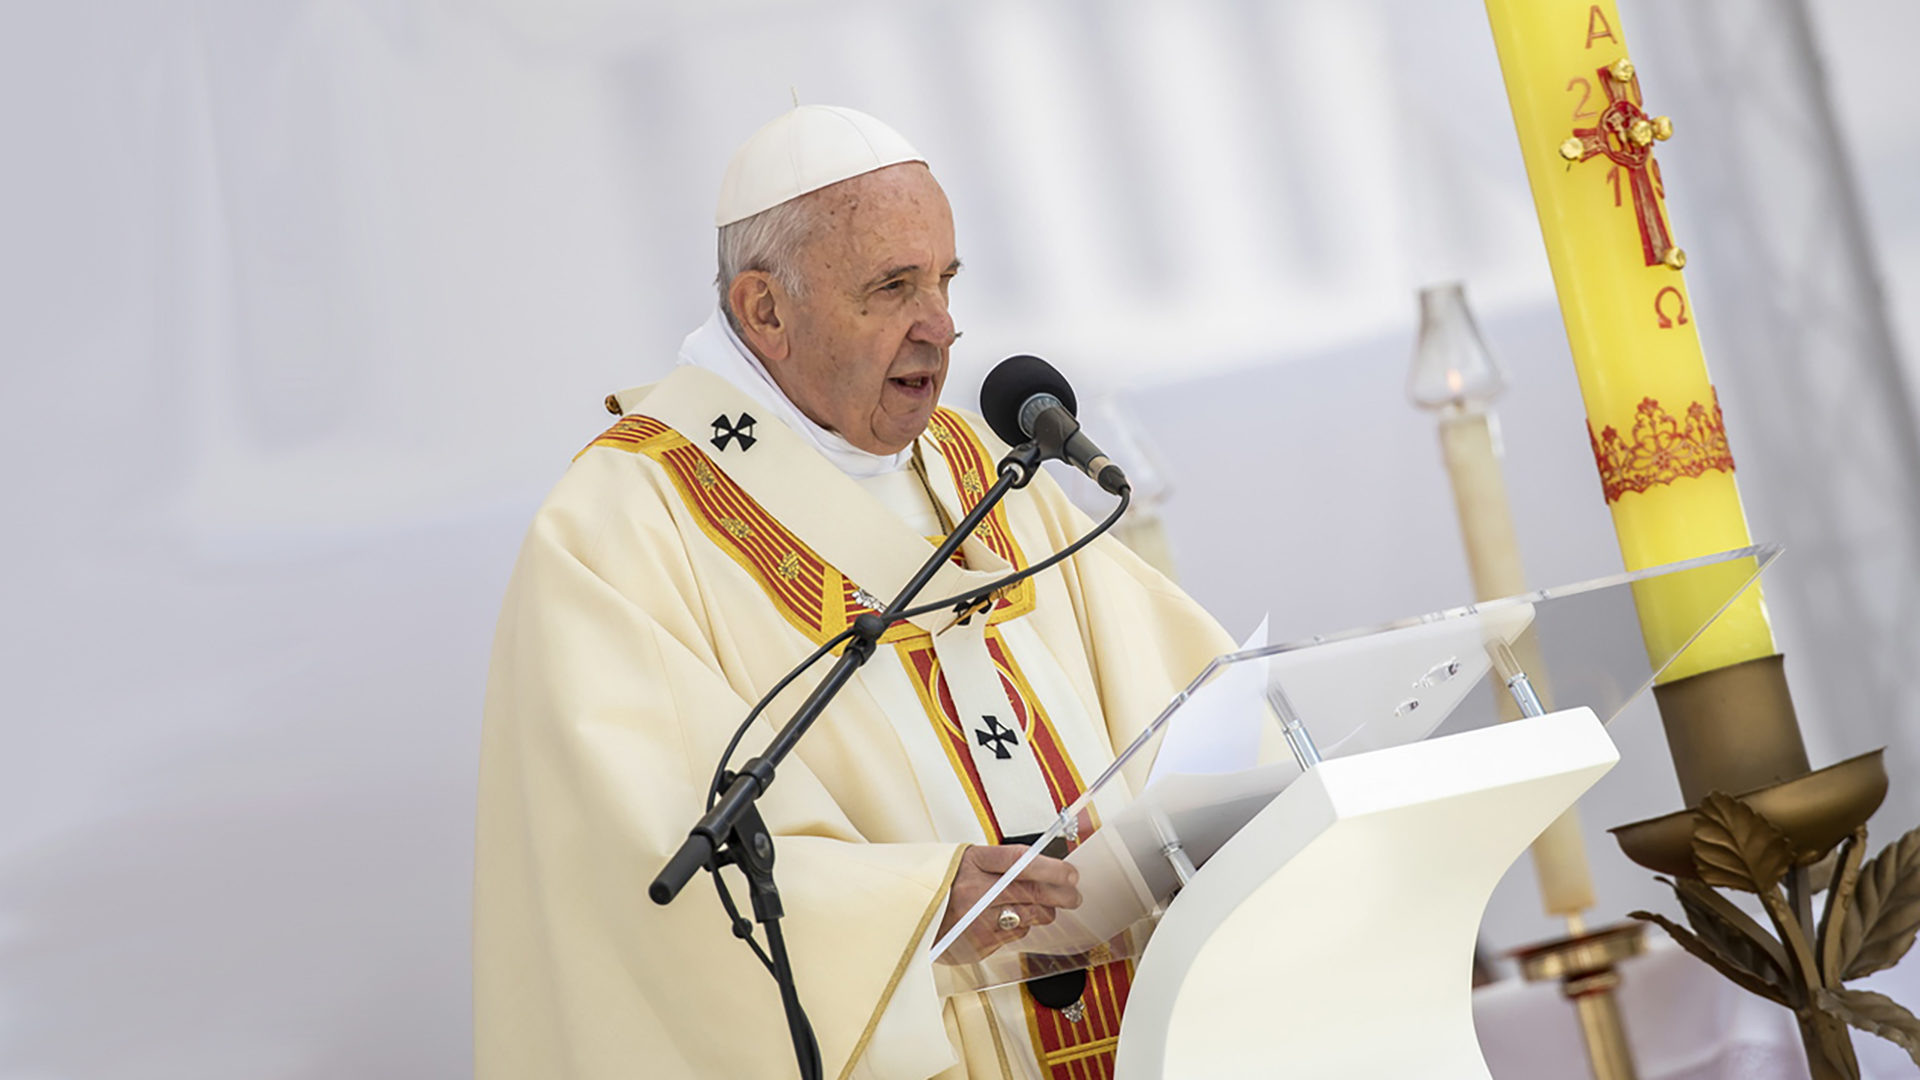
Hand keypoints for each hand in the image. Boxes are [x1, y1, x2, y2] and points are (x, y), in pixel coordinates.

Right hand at [937, 844, 1080, 961]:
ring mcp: (976, 921)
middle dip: (1060, 894)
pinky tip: (1013, 919)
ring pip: (1028, 916)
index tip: (1070, 873)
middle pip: (1030, 891)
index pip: (1019, 861)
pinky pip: (1014, 935)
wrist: (909, 914)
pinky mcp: (978, 945)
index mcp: (971, 863)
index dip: (1050, 867)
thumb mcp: (964, 861)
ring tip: (1045, 907)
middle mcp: (974, 892)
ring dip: (1043, 912)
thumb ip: (998, 864)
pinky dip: (1020, 926)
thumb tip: (1041, 867)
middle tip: (1074, 895)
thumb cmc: (942, 884)